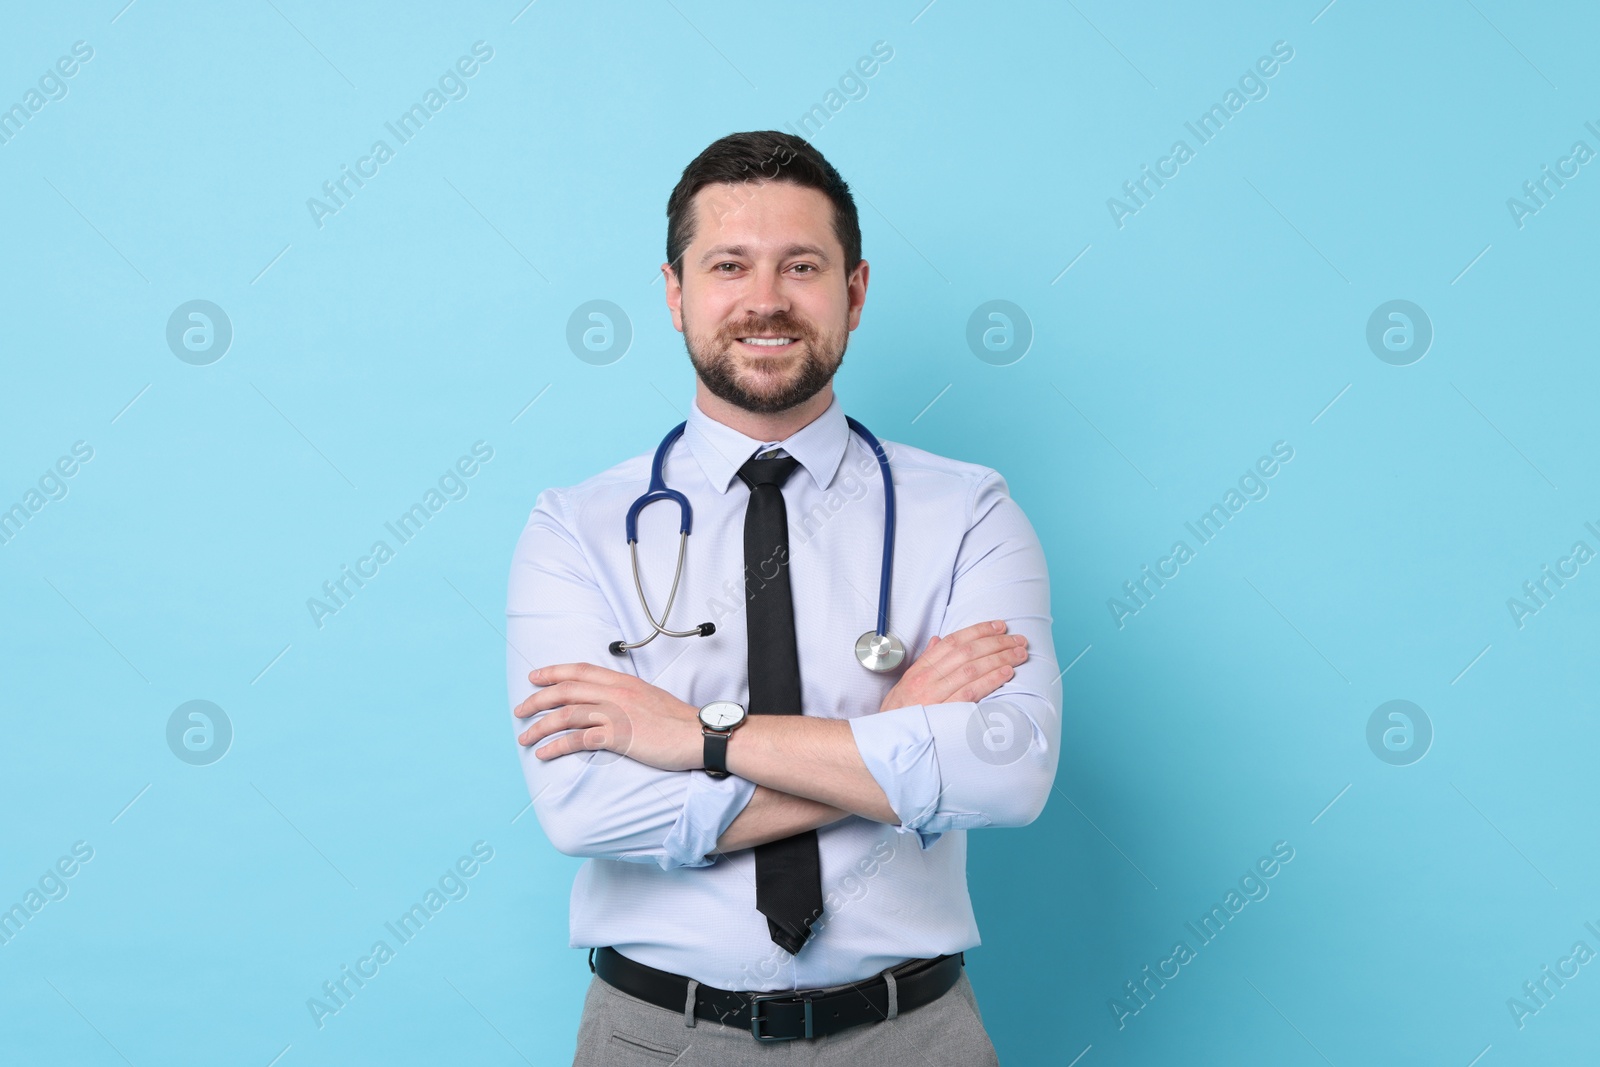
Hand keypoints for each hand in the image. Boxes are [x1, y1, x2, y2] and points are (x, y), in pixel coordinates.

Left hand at [513, 663, 701, 770]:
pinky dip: (556, 746)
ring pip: (566, 714)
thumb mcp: (650, 698)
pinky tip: (544, 754)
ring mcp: (616, 714)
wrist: (699, 735)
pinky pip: (578, 739)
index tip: (535, 677)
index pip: (581, 670)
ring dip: (540, 726)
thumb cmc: (678, 722)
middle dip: (537, 699)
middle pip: (566, 690)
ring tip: (525, 737)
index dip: (554, 672)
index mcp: (623, 682)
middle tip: (520, 710)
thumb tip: (609, 703)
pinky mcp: (618, 736)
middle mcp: (616, 693)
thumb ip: (627, 697)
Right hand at [878, 620, 1027, 712]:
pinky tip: (1006, 672)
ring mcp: (935, 696)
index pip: (952, 641)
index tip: (998, 625)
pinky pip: (971, 692)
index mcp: (920, 669)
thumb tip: (938, 640)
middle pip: (967, 652)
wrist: (886, 741)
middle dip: (996, 642)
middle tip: (1017, 639)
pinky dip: (991, 680)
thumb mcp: (907, 683)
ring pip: (972, 669)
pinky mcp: (944, 714)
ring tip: (1019, 653)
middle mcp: (927, 679)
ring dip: (999, 658)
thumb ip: (926, 661)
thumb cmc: (899, 714)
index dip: (978, 630)